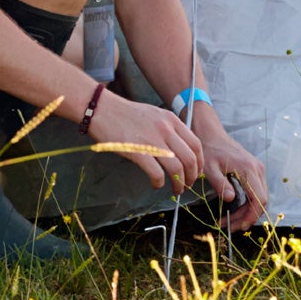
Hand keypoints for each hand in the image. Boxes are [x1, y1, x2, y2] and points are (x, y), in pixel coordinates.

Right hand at [86, 90, 203, 193]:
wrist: (102, 109)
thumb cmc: (124, 114)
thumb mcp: (154, 115)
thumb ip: (168, 129)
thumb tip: (178, 150)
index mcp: (171, 120)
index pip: (196, 144)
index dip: (199, 162)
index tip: (195, 172)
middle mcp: (166, 129)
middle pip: (190, 158)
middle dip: (191, 177)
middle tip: (187, 185)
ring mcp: (152, 140)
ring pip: (177, 168)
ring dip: (179, 183)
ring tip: (176, 190)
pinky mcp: (138, 152)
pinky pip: (157, 173)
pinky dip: (159, 183)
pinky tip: (156, 185)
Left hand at [195, 116, 268, 230]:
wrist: (211, 133)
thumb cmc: (208, 149)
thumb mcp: (209, 168)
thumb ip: (220, 184)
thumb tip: (231, 199)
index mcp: (248, 169)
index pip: (259, 199)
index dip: (251, 216)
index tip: (238, 227)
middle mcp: (257, 170)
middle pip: (261, 202)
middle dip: (247, 218)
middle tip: (229, 227)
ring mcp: (257, 170)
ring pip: (259, 198)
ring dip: (246, 212)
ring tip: (228, 221)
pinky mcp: (254, 171)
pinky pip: (255, 193)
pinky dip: (246, 204)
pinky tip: (232, 210)